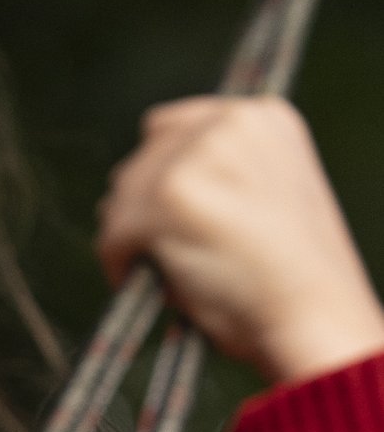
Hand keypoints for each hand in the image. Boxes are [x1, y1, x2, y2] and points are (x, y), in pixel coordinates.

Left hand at [97, 96, 383, 384]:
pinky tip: (144, 285)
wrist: (316, 314)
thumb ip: (221, 177)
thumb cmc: (294, 278)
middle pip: (145, 156)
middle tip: (153, 250)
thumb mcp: (269, 198)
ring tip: (157, 269)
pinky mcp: (168, 195)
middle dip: (142, 205)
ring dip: (129, 233)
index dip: (162, 175)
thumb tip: (142, 191)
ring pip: (124, 193)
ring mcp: (197, 155)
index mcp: (261, 117)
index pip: (174, 127)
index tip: (162, 214)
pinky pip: (114, 232)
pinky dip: (119, 263)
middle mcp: (230, 122)